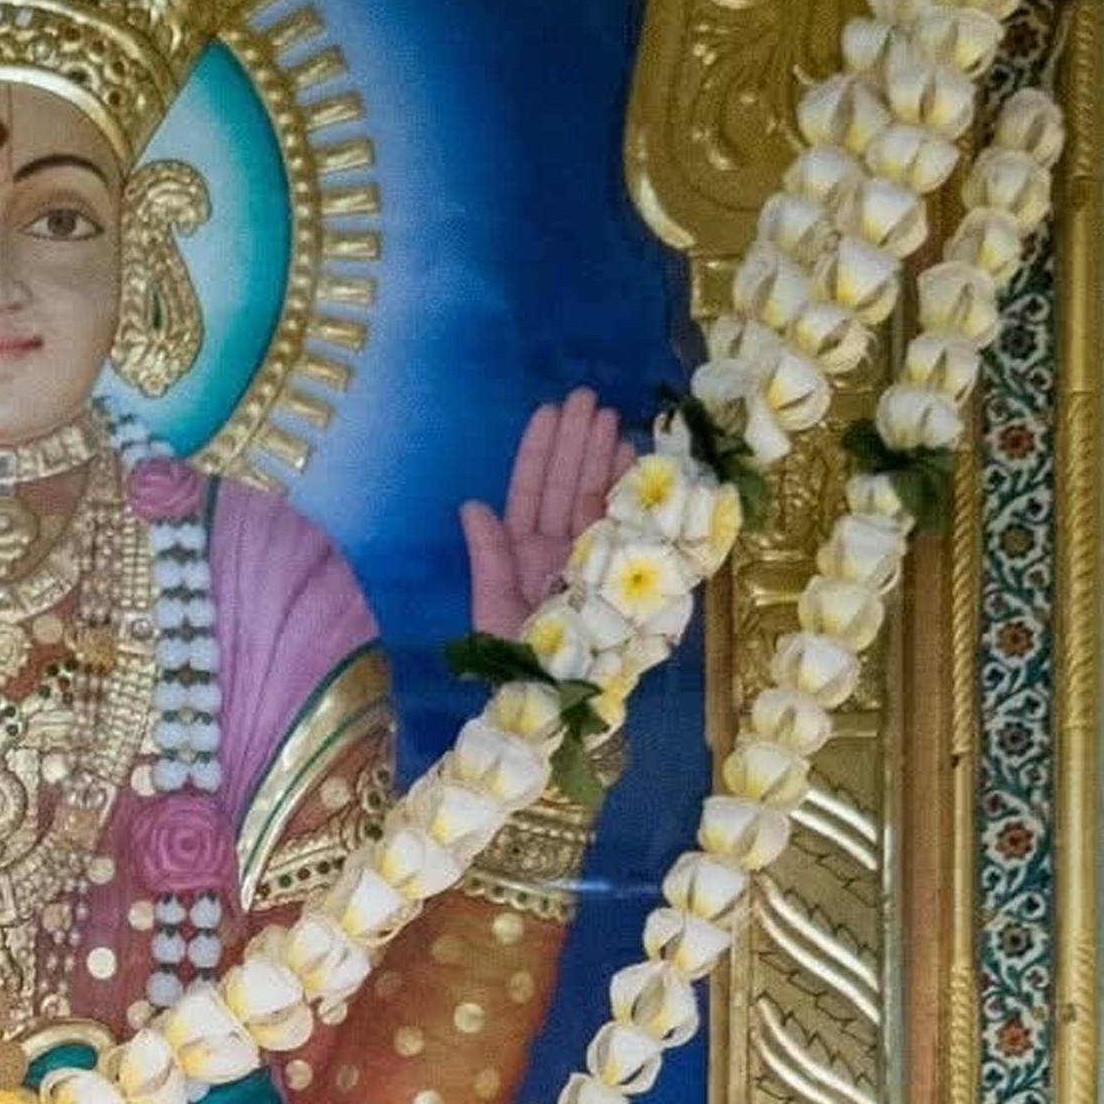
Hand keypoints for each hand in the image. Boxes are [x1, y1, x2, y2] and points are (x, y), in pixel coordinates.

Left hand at [460, 387, 624, 645]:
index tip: (548, 412)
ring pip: (595, 498)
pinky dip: (629, 490)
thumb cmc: (520, 666)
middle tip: (588, 396)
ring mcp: (592, 558)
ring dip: (602, 456)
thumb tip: (471, 505)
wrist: (555, 707)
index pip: (530, 494)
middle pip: (566, 487)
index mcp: (522, 556)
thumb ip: (487, 559)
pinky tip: (631, 455)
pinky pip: (625, 524)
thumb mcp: (493, 612)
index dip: (539, 453)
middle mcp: (558, 552)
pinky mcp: (622, 572)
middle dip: (576, 442)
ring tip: (611, 416)